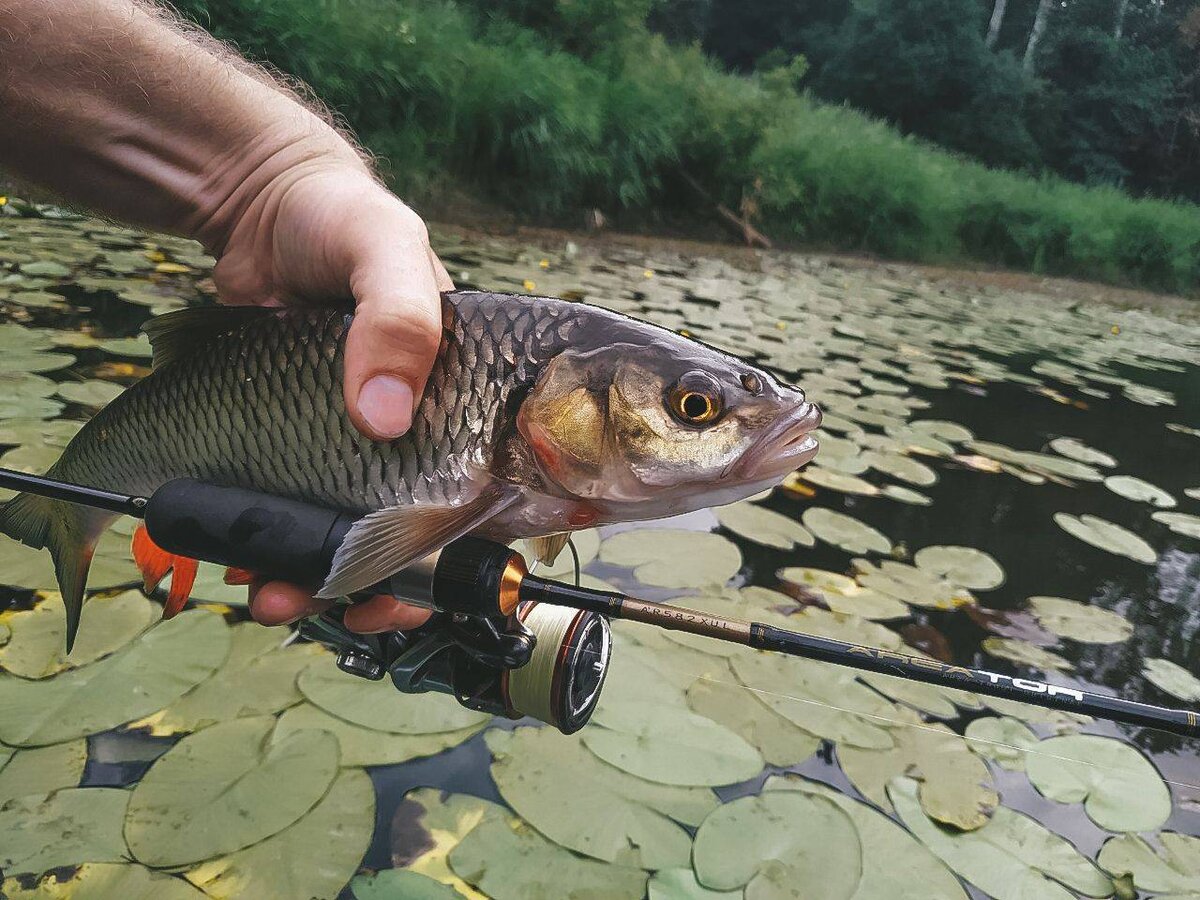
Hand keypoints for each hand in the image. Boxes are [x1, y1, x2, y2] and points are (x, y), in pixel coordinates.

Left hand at [213, 161, 448, 631]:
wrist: (254, 207)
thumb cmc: (341, 214)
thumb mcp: (384, 246)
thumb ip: (399, 317)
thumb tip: (386, 417)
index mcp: (475, 392)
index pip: (510, 484)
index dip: (490, 548)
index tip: (449, 586)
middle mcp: (428, 429)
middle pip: (434, 536)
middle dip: (399, 591)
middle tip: (364, 614)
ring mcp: (361, 444)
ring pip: (361, 540)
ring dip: (324, 584)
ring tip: (277, 599)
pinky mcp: (302, 447)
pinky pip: (299, 517)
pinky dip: (276, 551)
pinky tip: (249, 562)